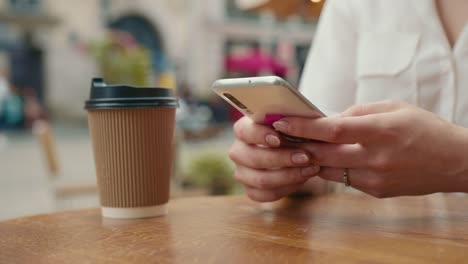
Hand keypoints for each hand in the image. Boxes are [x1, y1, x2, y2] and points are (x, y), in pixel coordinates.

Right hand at [229, 117, 320, 201]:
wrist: (299, 150)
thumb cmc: (295, 130)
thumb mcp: (294, 120)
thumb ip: (290, 120)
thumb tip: (291, 124)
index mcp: (243, 129)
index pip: (245, 131)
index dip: (260, 135)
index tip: (278, 139)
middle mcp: (238, 151)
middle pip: (253, 158)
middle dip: (281, 159)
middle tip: (305, 157)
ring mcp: (242, 172)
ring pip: (260, 180)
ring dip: (288, 176)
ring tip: (310, 169)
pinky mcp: (251, 190)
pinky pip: (266, 195)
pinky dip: (286, 188)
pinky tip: (302, 179)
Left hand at [272, 101, 467, 197]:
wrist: (454, 162)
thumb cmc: (425, 128)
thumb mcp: (394, 108)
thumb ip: (357, 113)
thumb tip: (326, 120)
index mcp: (381, 131)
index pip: (332, 130)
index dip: (303, 127)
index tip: (281, 122)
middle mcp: (376, 158)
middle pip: (323, 154)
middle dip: (297, 145)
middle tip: (278, 136)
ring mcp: (375, 178)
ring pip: (328, 170)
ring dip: (311, 159)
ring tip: (298, 145)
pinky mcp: (376, 191)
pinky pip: (344, 178)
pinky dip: (332, 167)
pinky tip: (328, 157)